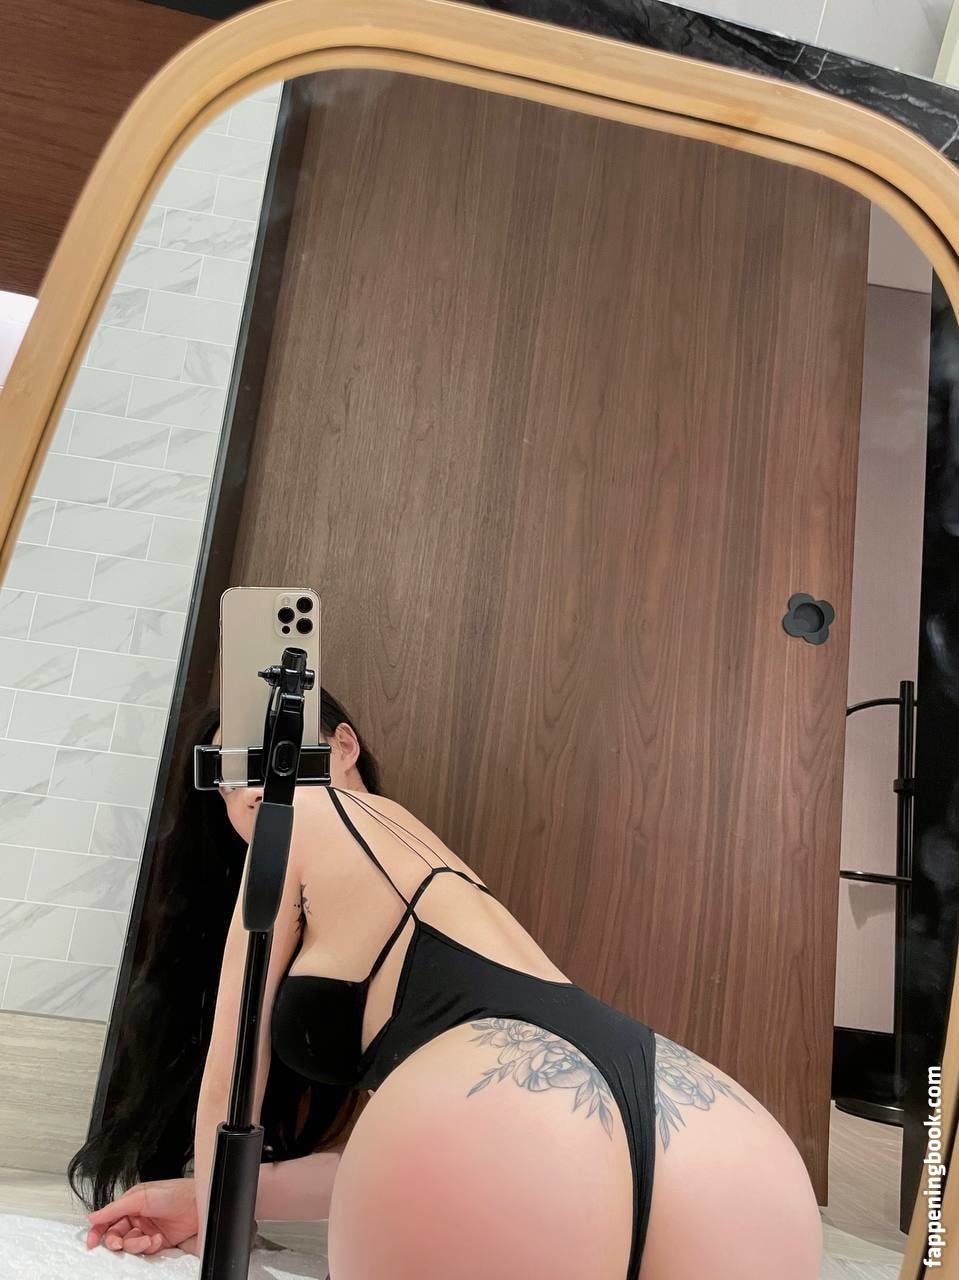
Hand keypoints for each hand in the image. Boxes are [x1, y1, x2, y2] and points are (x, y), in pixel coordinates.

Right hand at [85, 1177, 199, 1254]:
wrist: (198, 1204)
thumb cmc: (174, 1193)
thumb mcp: (141, 1197)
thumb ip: (115, 1208)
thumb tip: (92, 1216)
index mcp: (130, 1203)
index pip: (107, 1219)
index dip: (97, 1231)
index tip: (91, 1242)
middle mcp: (137, 1217)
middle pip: (116, 1235)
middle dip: (115, 1242)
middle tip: (119, 1244)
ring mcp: (146, 1230)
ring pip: (129, 1245)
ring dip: (135, 1245)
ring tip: (147, 1239)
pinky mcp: (156, 1241)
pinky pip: (144, 1251)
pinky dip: (149, 1247)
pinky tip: (158, 1239)